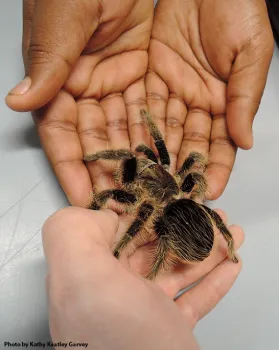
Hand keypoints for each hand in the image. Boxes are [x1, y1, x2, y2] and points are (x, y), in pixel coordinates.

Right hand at [5, 0, 152, 205]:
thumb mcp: (64, 19)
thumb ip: (48, 62)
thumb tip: (19, 101)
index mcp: (59, 79)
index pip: (61, 135)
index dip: (71, 168)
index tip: (84, 199)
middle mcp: (86, 88)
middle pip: (95, 141)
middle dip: (107, 174)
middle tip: (122, 206)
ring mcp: (115, 84)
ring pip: (125, 132)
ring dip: (135, 163)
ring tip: (148, 193)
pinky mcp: (142, 75)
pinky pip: (149, 112)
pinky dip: (156, 136)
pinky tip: (165, 160)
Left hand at [42, 207, 243, 348]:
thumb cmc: (117, 339)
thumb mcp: (80, 277)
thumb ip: (75, 233)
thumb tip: (104, 217)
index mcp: (90, 275)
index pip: (120, 232)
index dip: (150, 212)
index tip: (177, 197)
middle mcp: (113, 292)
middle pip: (155, 248)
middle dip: (187, 228)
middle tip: (215, 215)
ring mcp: (143, 313)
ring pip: (179, 270)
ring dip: (208, 250)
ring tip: (233, 233)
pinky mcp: (169, 331)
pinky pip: (195, 299)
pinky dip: (214, 281)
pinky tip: (232, 265)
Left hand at [146, 0, 273, 198]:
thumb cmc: (238, 9)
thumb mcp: (251, 54)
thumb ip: (245, 99)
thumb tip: (246, 142)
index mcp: (225, 101)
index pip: (221, 144)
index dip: (216, 168)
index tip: (208, 191)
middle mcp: (198, 102)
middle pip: (189, 144)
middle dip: (180, 171)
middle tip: (170, 196)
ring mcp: (174, 91)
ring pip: (164, 131)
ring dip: (156, 157)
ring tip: (148, 183)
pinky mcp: (151, 77)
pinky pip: (145, 107)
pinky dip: (140, 129)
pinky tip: (134, 151)